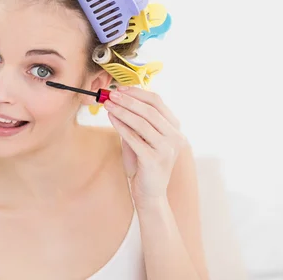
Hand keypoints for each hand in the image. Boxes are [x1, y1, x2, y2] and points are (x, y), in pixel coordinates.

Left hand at [103, 86, 188, 206]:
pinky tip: (111, 118)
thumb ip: (136, 121)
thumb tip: (119, 99)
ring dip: (122, 110)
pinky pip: (134, 138)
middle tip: (110, 94)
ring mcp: (167, 149)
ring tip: (107, 104)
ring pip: (142, 122)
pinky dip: (121, 125)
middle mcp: (175, 137)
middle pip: (150, 110)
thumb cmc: (144, 164)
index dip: (137, 93)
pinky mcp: (154, 160)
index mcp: (175, 128)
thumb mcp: (142, 139)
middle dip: (128, 100)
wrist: (150, 193)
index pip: (157, 102)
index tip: (120, 89)